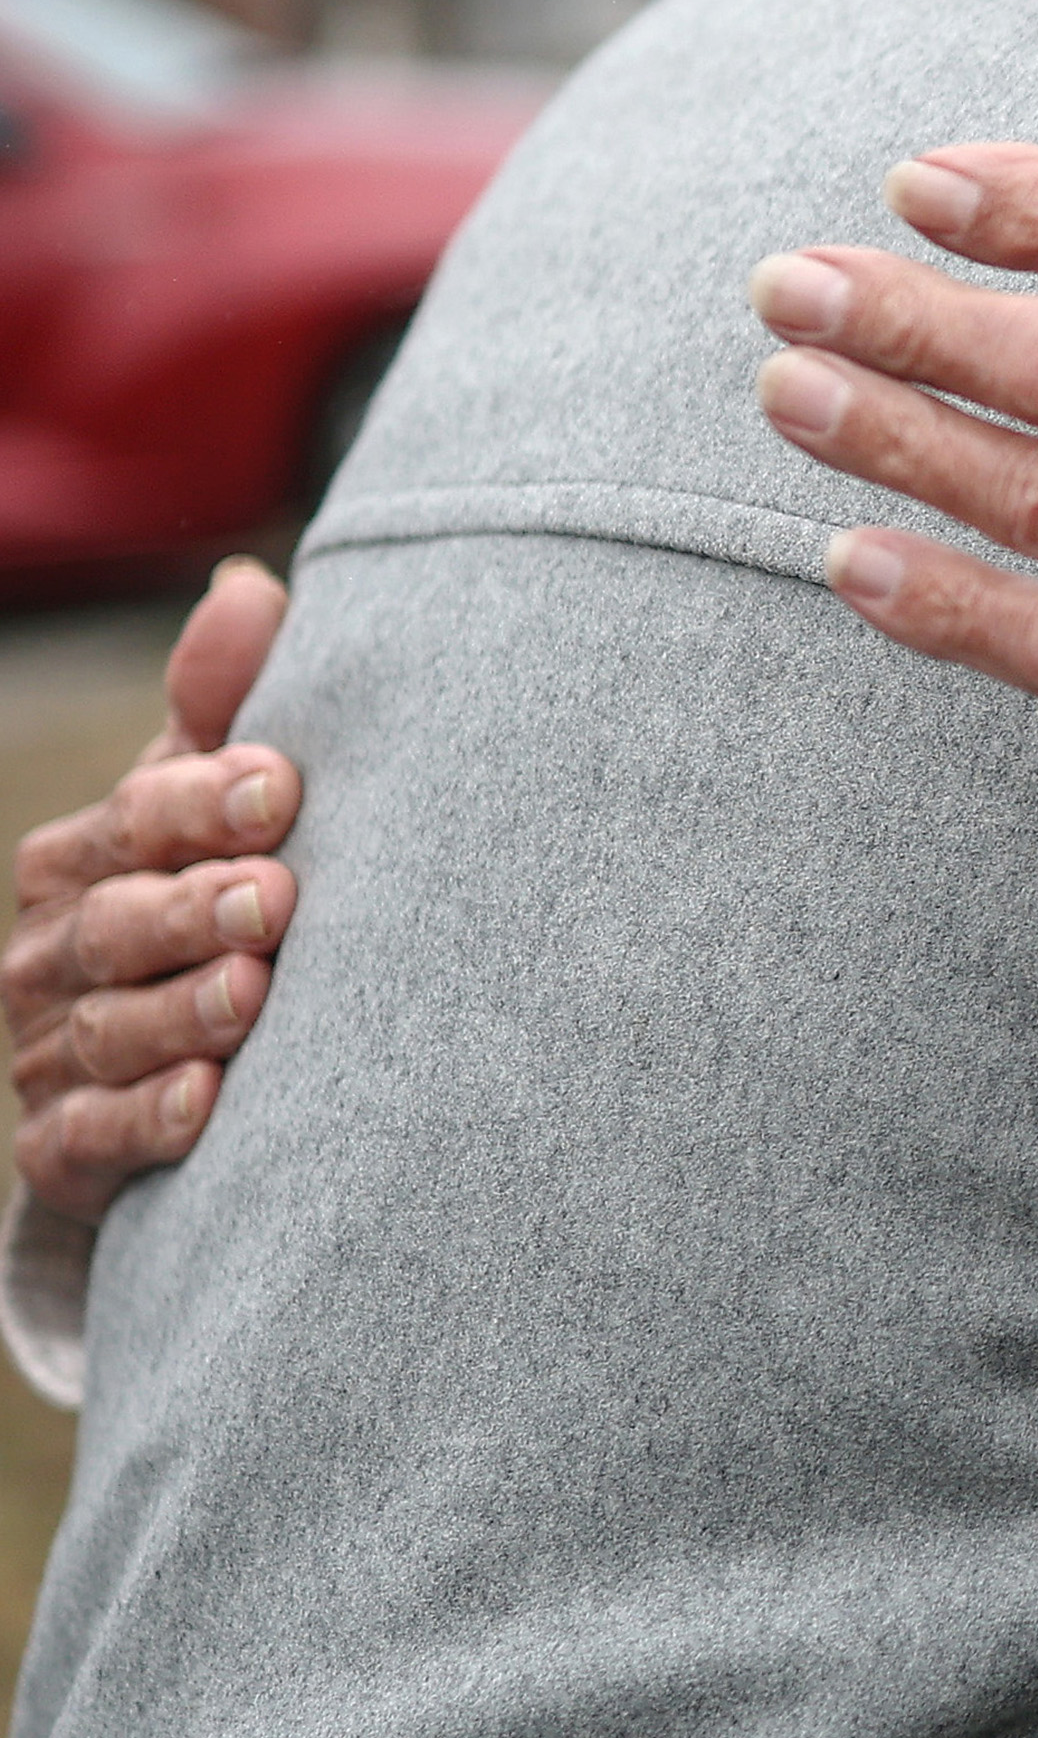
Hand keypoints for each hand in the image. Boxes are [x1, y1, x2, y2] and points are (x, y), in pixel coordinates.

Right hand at [11, 559, 300, 1222]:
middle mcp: (55, 950)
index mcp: (87, 855)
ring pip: (110, 1029)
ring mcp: (52, 1051)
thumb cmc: (225, 886)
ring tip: (255, 997)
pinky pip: (93, 1136)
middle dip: (194, 909)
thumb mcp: (227, 797)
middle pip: (117, 923)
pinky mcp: (66, 1147)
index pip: (139, 815)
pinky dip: (149, 1119)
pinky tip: (209, 1102)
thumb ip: (227, 707)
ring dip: (181, 1012)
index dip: (205, 801)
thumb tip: (247, 589)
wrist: (204, 1062)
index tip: (284, 787)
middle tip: (278, 898)